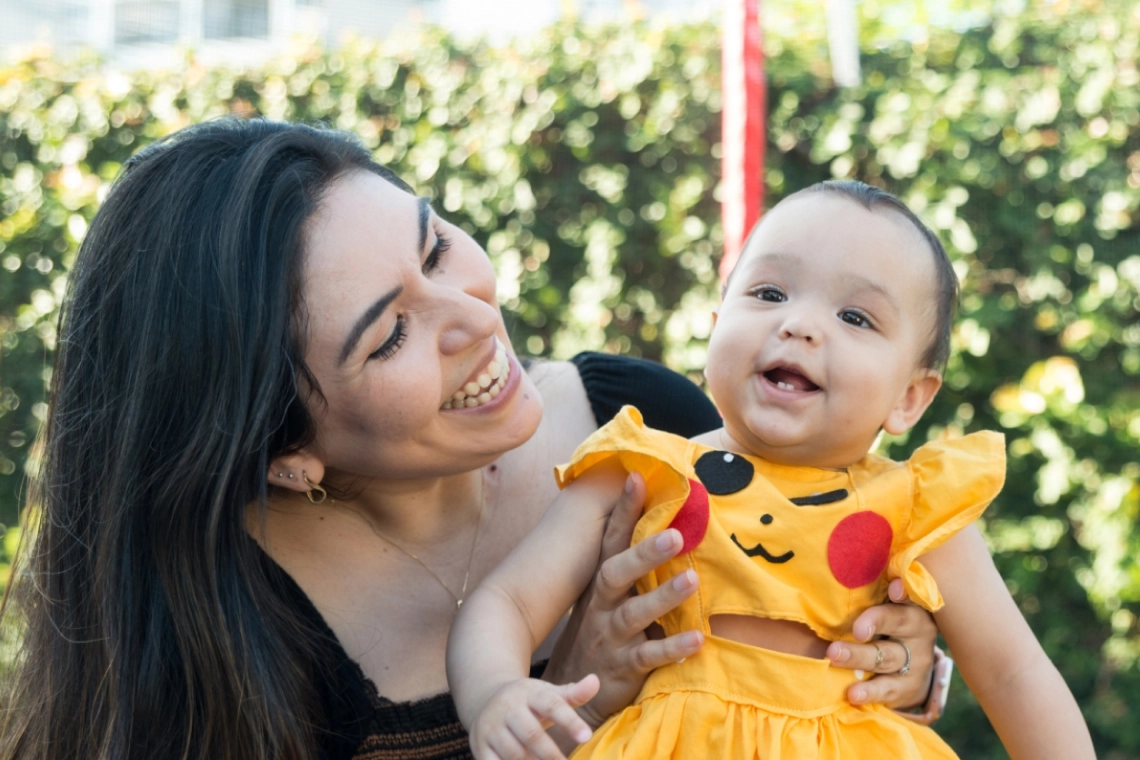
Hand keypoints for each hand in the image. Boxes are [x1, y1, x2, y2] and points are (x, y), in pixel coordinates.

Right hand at [469, 676, 599, 759]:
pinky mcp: (479, 746)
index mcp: (530, 693)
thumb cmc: (528, 701)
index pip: (552, 705)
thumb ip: (573, 694)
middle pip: (531, 734)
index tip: (586, 736)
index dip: (570, 721)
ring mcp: (491, 727)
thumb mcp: (548, 693)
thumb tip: (595, 681)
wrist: (485, 698)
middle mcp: (508, 708)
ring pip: (513, 752)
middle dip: (550, 754)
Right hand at [543, 473, 704, 727]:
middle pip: (618, 571)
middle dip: (644, 553)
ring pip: (634, 613)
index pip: (612, 539)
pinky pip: (648, 655)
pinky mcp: (622, 665)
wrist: (573, 687)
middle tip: (675, 535)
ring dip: (663, 597)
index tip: (637, 477)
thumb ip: (631, 567)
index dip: (624, 510)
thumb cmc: (601, 631)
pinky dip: (672, 647)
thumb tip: (664, 524)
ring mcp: (611, 634)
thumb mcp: (608, 597)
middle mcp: (603, 603)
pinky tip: (698, 639)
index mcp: (602, 582)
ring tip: (692, 582)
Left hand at [825, 579, 939, 710]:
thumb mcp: (884, 604)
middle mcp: (919, 631)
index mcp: (912, 604)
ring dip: (860, 656)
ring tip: (834, 654)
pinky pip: (888, 689)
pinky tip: (852, 693)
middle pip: (899, 622)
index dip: (905, 590)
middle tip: (853, 629)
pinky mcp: (909, 687)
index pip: (910, 593)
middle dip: (875, 623)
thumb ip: (870, 589)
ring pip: (889, 657)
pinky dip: (870, 691)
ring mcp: (917, 660)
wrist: (910, 666)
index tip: (894, 589)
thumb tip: (836, 563)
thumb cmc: (886, 623)